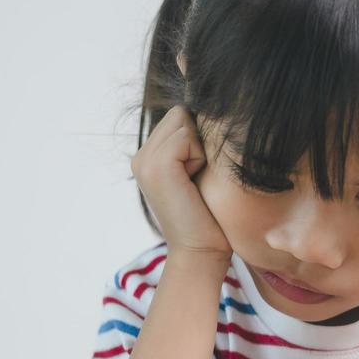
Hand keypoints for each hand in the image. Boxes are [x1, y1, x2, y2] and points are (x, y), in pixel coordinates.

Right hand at [130, 104, 232, 257]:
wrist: (202, 251)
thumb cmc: (211, 216)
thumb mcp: (200, 172)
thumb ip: (195, 144)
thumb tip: (217, 107)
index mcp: (149, 157)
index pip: (179, 115)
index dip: (200, 137)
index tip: (201, 171)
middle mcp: (141, 156)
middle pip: (181, 113)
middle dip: (199, 139)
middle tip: (199, 176)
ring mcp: (144, 160)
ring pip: (184, 120)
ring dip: (201, 148)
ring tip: (197, 179)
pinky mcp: (156, 165)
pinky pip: (186, 135)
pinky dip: (199, 156)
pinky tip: (194, 182)